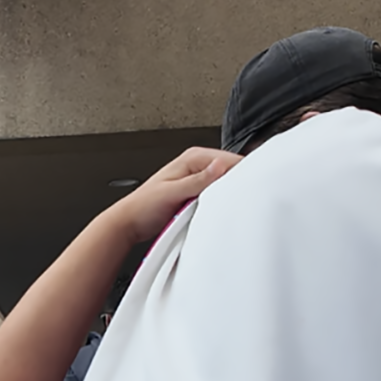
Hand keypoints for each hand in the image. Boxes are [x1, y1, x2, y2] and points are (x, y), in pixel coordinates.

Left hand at [102, 147, 242, 243]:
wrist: (130, 222)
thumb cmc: (144, 206)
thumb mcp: (172, 192)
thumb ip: (197, 180)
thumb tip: (219, 165)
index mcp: (192, 158)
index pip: (228, 159)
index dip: (242, 172)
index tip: (250, 187)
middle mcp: (196, 165)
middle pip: (229, 171)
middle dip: (236, 184)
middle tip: (241, 199)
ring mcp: (197, 180)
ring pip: (225, 184)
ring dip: (228, 194)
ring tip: (229, 205)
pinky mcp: (197, 194)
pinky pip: (216, 195)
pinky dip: (220, 202)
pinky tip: (220, 209)